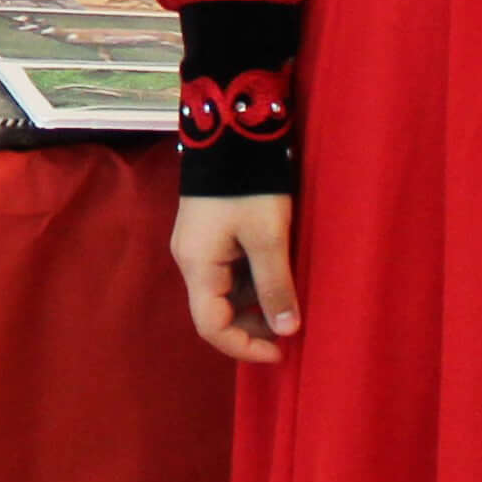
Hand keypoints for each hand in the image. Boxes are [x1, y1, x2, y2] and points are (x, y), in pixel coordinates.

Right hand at [171, 192, 299, 364]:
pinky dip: (252, 282)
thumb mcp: (268, 237)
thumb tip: (286, 332)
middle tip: (291, 327)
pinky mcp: (209, 233)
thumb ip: (275, 286)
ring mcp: (198, 246)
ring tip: (290, 300)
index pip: (211, 326)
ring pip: (224, 292)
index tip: (281, 351)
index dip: (245, 347)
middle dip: (253, 326)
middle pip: (216, 311)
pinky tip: (278, 275)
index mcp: (197, 265)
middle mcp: (190, 260)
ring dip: (255, 303)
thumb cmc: (249, 186)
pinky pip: (228, 272)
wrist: (231, 130)